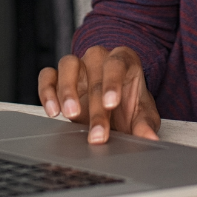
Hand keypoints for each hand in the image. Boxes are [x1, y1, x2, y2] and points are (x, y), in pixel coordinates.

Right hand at [37, 46, 160, 143]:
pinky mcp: (58, 76)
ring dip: (67, 90)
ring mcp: (78, 65)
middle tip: (97, 134)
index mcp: (124, 60)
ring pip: (68, 65)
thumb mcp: (142, 114)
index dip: (113, 83)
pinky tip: (53, 111)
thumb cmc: (129, 105)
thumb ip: (145, 124)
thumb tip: (149, 138)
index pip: (117, 64)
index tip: (112, 104)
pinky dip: (46, 91)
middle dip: (95, 108)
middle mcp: (99, 58)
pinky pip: (47, 76)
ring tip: (70, 115)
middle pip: (95, 75)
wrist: (113, 106)